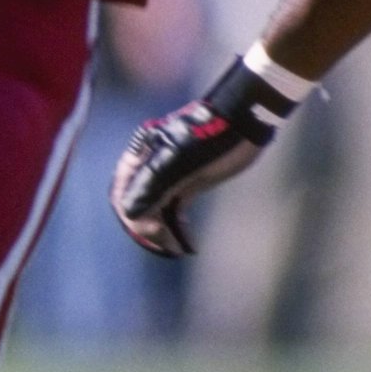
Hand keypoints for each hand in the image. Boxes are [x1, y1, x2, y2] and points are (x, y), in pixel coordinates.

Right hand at [109, 56, 297, 256]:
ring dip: (164, 233)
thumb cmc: (213, 135)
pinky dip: (177, 228)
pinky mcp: (188, 182)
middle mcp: (150, 166)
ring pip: (156, 211)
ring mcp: (169, 175)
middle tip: (168, 247)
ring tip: (179, 249)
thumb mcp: (181, 159)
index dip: (131, 217)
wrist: (248, 121)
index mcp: (141, 155)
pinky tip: (188, 243)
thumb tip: (131, 216)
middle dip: (149, 230)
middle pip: (138, 205)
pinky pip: (174, 211)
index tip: (152, 233)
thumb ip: (154, 184)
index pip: (122, 193)